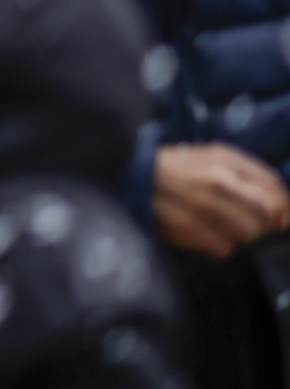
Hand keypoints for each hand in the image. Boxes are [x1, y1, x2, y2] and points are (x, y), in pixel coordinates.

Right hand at [154, 142, 289, 257]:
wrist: (131, 176)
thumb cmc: (178, 168)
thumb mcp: (212, 157)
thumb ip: (250, 175)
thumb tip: (282, 209)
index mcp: (224, 160)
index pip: (274, 190)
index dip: (282, 208)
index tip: (277, 217)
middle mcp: (215, 181)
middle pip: (265, 215)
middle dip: (262, 223)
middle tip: (246, 222)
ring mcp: (200, 206)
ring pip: (248, 235)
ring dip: (241, 236)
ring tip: (222, 228)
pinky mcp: (186, 229)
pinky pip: (224, 249)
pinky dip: (220, 246)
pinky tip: (206, 235)